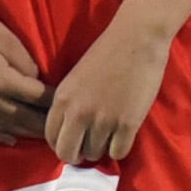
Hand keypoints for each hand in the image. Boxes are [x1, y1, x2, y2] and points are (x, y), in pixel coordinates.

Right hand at [0, 0, 49, 143]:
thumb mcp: (8, 41)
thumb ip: (26, 65)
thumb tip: (36, 83)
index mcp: (0, 81)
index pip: (36, 98)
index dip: (54, 102)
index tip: (70, 105)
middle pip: (22, 118)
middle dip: (44, 124)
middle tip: (63, 128)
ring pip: (2, 126)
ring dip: (24, 132)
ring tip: (44, 137)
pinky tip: (10, 139)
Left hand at [43, 12, 172, 163]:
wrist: (139, 36)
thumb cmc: (109, 51)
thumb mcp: (76, 78)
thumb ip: (69, 104)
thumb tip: (70, 130)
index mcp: (62, 100)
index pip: (51, 138)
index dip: (63, 143)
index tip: (75, 140)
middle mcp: (78, 113)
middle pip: (68, 154)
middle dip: (77, 154)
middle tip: (89, 146)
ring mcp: (104, 120)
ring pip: (94, 153)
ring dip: (102, 147)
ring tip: (111, 133)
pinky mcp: (128, 123)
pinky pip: (118, 152)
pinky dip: (120, 147)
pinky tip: (124, 134)